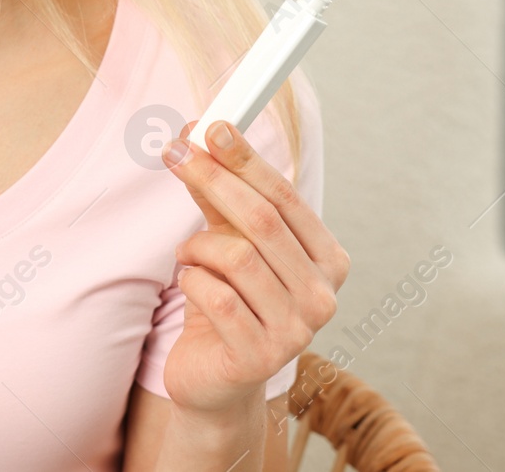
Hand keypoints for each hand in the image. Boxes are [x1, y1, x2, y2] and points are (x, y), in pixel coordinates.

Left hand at [159, 119, 349, 416]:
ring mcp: (296, 331)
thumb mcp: (228, 243)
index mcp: (328, 260)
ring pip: (235, 257)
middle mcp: (322, 296)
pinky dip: (191, 279)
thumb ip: (220, 197)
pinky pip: (213, 294)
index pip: (285, 198)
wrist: (217, 379)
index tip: (213, 126)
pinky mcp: (260, 357)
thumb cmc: (230, 302)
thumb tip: (197, 139)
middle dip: (213, 179)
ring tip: (189, 255)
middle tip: (176, 152)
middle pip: (261, 221)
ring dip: (197, 247)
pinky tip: (191, 284)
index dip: (246, 159)